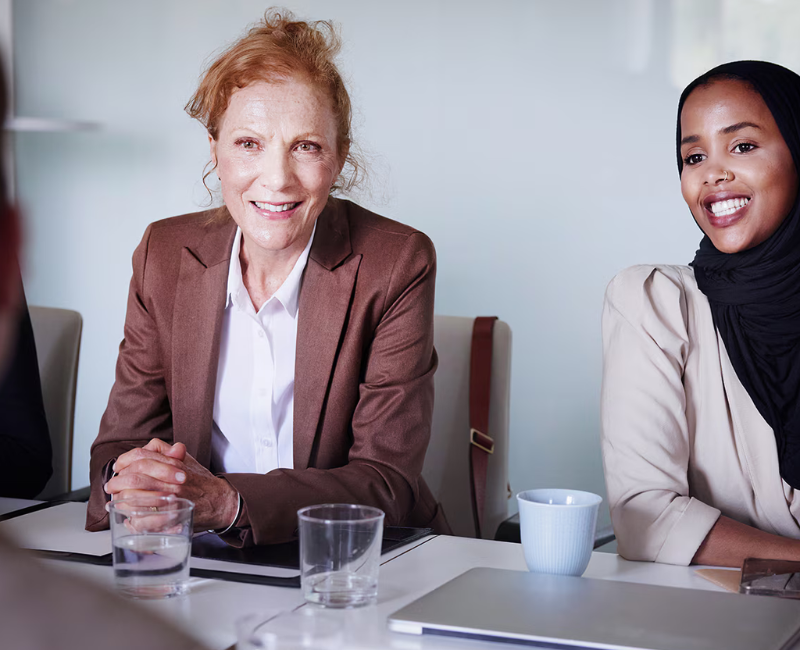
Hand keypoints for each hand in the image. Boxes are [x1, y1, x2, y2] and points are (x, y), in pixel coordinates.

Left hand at [105, 438, 239, 530]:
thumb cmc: (203, 482)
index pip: (142, 456)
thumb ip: (168, 451)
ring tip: (116, 503)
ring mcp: (172, 498)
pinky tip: (129, 519)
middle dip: (117, 483)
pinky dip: (134, 520)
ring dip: (121, 501)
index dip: (125, 461)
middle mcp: (172, 479)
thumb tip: (149, 447)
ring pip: (136, 498)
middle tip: (111, 487)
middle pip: (135, 477)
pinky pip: (145, 519)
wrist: (222, 501)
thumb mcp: (188, 460)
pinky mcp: (173, 517)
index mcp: (175, 463)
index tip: (118, 468)